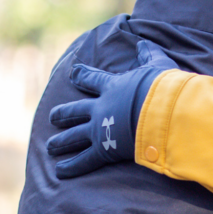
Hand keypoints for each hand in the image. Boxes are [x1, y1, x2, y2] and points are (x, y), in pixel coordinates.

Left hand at [47, 41, 176, 178]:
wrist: (161, 111)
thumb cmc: (162, 88)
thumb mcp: (156, 65)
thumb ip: (148, 54)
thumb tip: (141, 42)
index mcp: (113, 87)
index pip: (93, 79)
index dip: (82, 76)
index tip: (73, 73)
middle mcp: (101, 107)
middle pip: (76, 110)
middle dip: (63, 113)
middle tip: (53, 116)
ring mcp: (99, 129)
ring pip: (74, 136)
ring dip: (61, 141)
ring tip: (50, 146)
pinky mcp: (104, 149)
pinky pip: (84, 160)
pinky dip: (72, 166)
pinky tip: (59, 171)